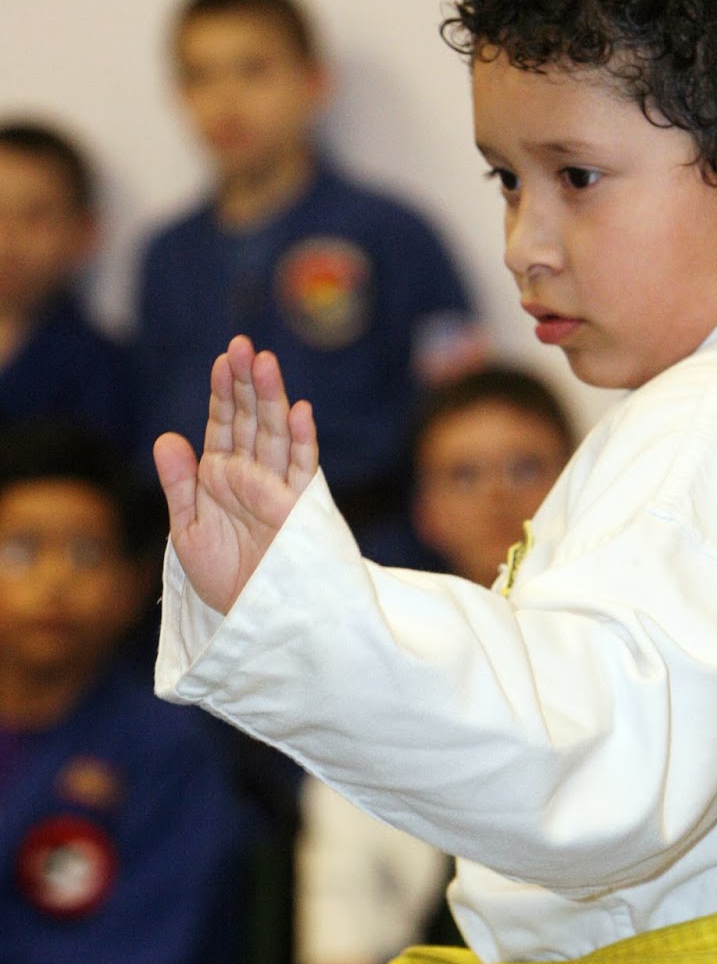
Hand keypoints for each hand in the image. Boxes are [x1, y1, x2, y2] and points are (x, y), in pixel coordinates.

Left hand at [154, 335, 318, 613]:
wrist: (251, 618)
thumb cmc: (221, 580)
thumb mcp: (187, 531)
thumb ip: (179, 485)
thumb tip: (167, 438)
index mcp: (222, 477)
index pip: (224, 424)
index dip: (223, 392)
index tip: (222, 360)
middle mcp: (251, 476)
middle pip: (252, 419)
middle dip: (247, 383)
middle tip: (243, 345)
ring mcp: (277, 489)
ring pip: (276, 435)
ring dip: (272, 398)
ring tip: (265, 363)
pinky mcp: (299, 508)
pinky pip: (303, 470)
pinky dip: (303, 441)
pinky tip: (299, 411)